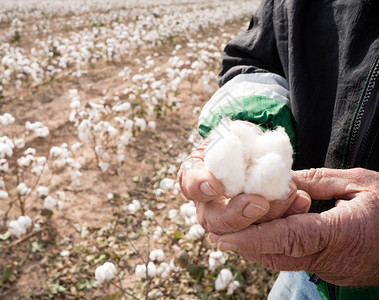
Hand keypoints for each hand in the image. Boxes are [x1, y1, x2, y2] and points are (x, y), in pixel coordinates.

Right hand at [178, 123, 310, 234]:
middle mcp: (208, 203)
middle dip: (236, 215)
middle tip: (260, 204)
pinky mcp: (253, 226)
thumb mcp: (238, 133)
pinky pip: (266, 232)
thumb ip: (241, 140)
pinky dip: (286, 217)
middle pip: (213, 220)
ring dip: (267, 218)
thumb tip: (252, 146)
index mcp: (197, 176)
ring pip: (239, 234)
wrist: (255, 152)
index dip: (200, 186)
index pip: (190, 184)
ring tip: (292, 196)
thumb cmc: (240, 139)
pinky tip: (302, 201)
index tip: (216, 185)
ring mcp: (229, 218)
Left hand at [210, 168, 378, 285]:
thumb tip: (283, 179)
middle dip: (244, 245)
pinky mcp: (330, 270)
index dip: (253, 238)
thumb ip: (319, 181)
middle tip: (217, 234)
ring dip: (255, 248)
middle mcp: (329, 258)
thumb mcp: (361, 183)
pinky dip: (273, 249)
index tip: (224, 237)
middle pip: (277, 255)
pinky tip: (260, 236)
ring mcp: (330, 268)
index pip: (287, 238)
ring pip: (282, 261)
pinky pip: (294, 261)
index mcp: (339, 233)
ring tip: (231, 234)